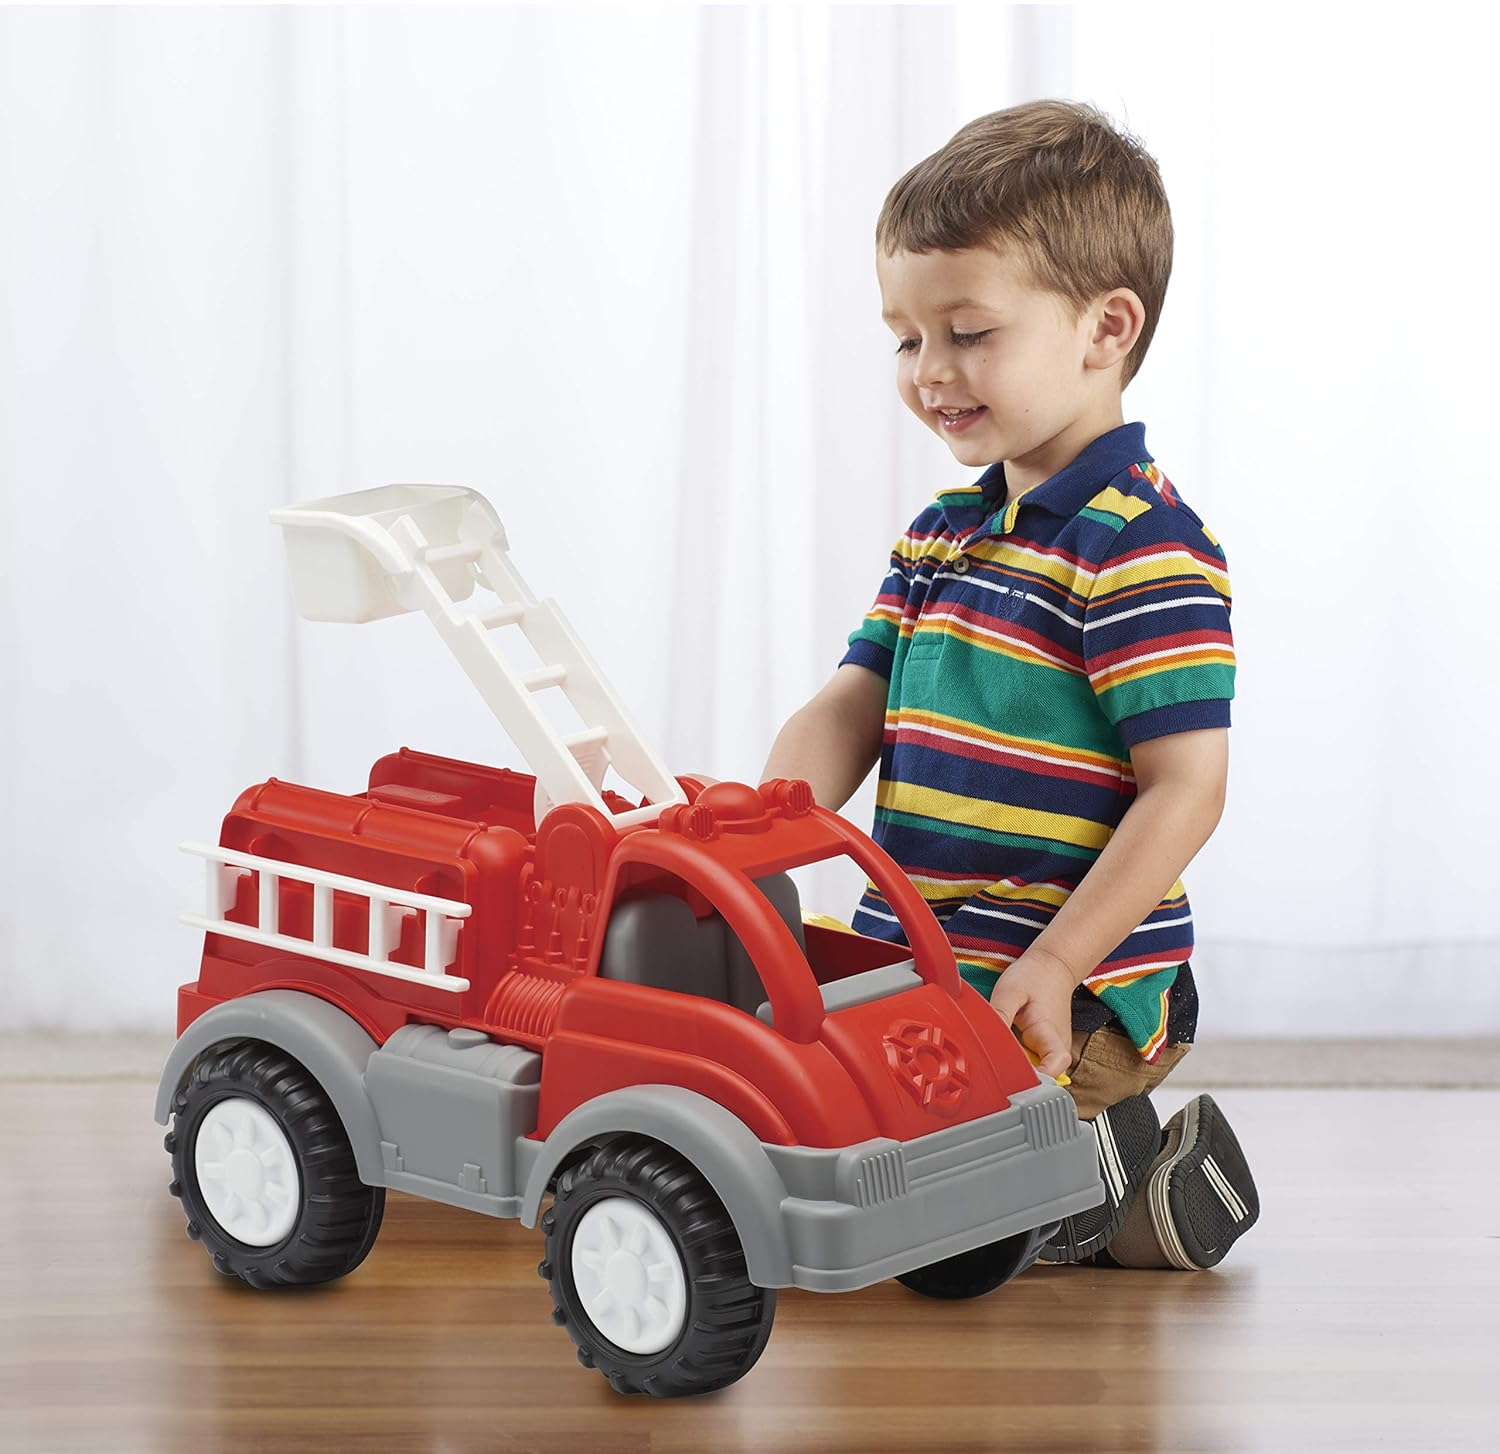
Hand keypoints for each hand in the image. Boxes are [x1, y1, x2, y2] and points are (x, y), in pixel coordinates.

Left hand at [988, 946, 1077, 1078]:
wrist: (1052, 966)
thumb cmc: (1035, 977)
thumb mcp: (1010, 992)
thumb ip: (999, 1016)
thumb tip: (985, 1041)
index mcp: (1051, 1037)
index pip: (1051, 1073)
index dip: (1030, 1081)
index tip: (1008, 1078)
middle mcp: (1056, 1049)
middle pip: (1039, 1079)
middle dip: (1014, 1077)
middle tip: (991, 1066)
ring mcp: (1051, 1050)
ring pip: (1032, 1072)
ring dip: (1013, 1068)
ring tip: (996, 1053)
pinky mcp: (1044, 1048)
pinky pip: (1029, 1063)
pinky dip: (1015, 1059)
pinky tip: (1002, 1048)